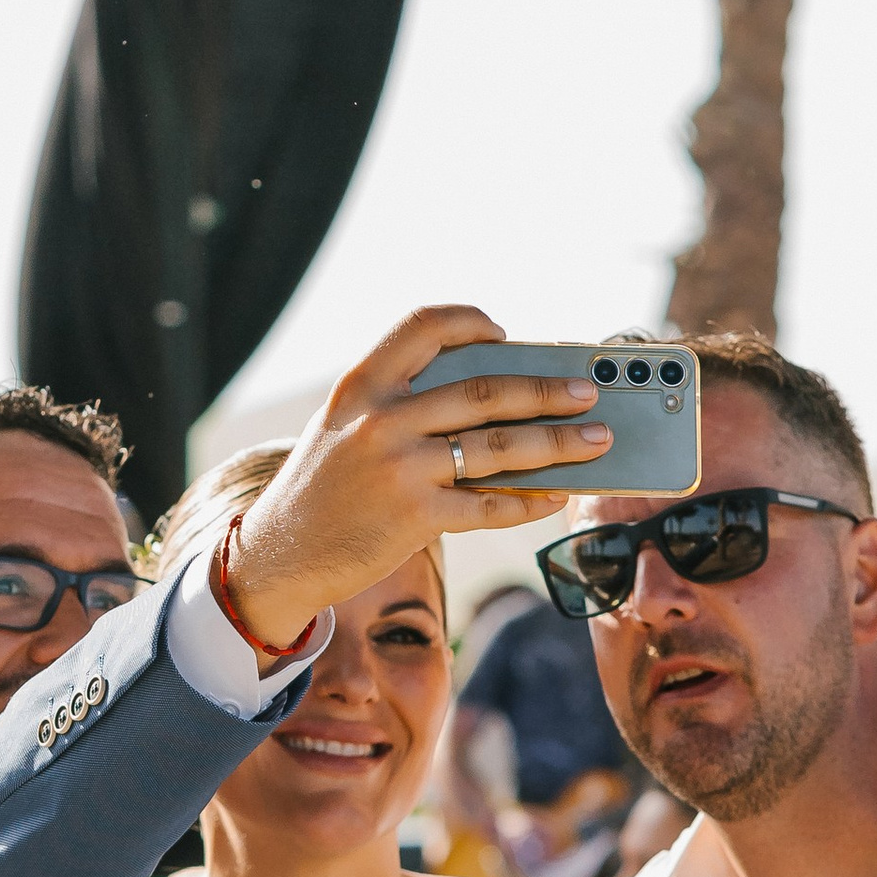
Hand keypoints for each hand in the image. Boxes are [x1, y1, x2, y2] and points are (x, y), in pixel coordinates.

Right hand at [227, 307, 615, 653]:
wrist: (280, 554)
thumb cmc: (322, 489)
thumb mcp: (343, 427)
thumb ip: (400, 405)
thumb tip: (494, 404)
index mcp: (362, 385)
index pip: (424, 327)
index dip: (470, 322)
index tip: (505, 333)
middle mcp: (382, 418)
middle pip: (485, 390)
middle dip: (547, 391)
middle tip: (586, 393)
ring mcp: (400, 467)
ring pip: (501, 446)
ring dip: (559, 444)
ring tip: (595, 441)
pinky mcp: (415, 516)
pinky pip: (490, 504)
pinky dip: (530, 501)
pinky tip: (555, 495)